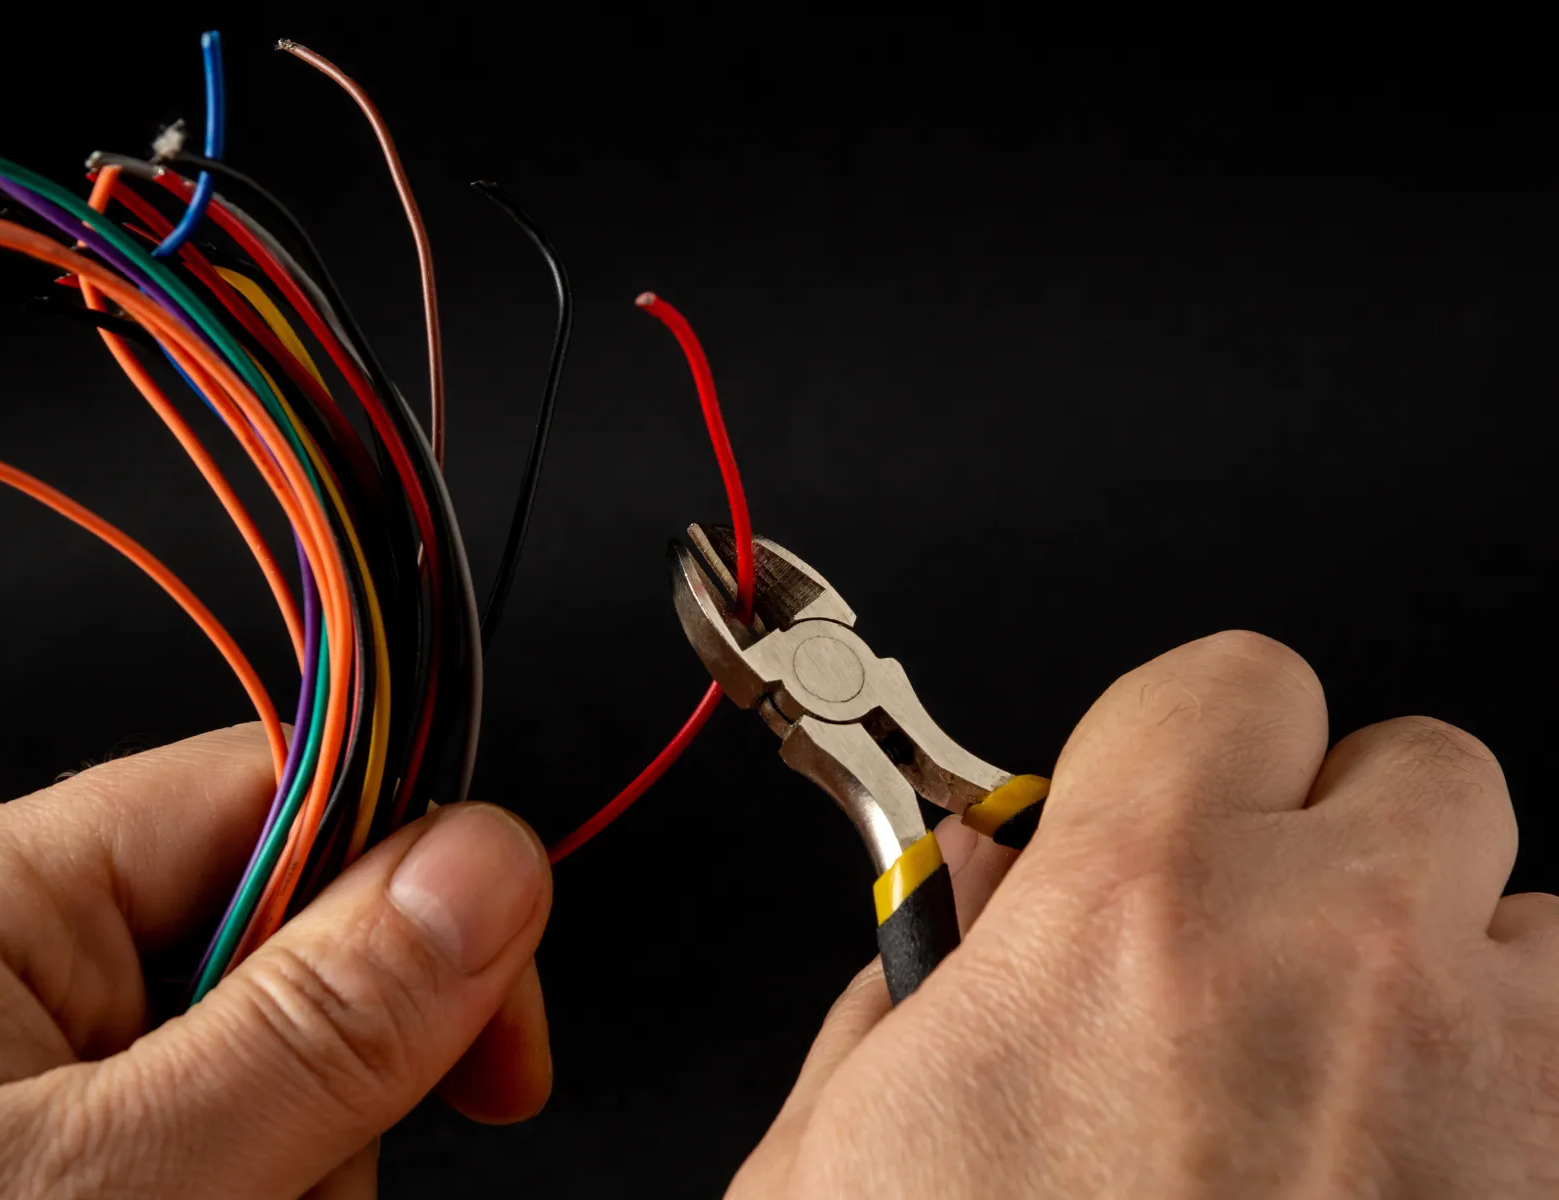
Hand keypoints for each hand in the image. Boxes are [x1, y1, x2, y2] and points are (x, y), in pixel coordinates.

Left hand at [0, 724, 551, 1197]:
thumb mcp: (112, 1190)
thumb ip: (311, 1025)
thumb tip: (490, 864)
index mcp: (3, 902)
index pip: (285, 796)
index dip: (417, 890)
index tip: (495, 1036)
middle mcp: (27, 979)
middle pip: (306, 960)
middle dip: (335, 1097)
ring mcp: (58, 1092)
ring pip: (290, 1088)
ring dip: (299, 1184)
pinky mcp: (91, 1170)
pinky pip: (249, 1160)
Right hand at [735, 631, 1557, 1197]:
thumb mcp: (844, 1155)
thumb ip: (911, 984)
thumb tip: (967, 905)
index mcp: (1133, 916)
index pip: (1231, 679)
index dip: (1193, 738)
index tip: (1171, 799)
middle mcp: (1333, 965)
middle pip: (1418, 767)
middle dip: (1337, 837)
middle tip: (1259, 946)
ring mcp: (1491, 1092)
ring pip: (1540, 922)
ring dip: (1453, 972)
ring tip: (1353, 1084)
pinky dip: (1521, 1096)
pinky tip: (1419, 1179)